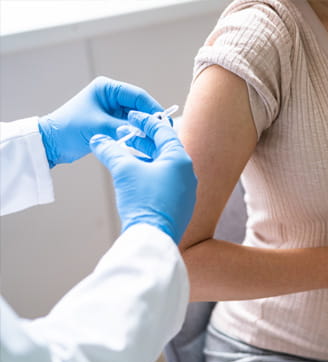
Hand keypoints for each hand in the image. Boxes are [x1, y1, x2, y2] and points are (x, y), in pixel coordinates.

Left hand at [38, 76, 162, 167]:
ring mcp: (110, 110)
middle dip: (149, 120)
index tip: (163, 122)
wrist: (51, 143)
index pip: (138, 96)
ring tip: (152, 139)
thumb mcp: (102, 127)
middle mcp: (110, 96)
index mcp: (107, 88)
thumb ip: (127, 128)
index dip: (152, 108)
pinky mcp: (109, 122)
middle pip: (139, 107)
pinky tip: (142, 142)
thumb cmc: (70, 129)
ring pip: (135, 118)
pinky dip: (134, 134)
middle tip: (162, 133)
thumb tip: (149, 131)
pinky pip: (128, 127)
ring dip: (141, 129)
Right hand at [89, 111, 196, 243]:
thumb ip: (111, 150)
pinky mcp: (179, 206)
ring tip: (126, 155)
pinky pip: (165, 182)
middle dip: (143, 140)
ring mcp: (186, 191)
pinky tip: (134, 177)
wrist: (152, 237)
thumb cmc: (143, 201)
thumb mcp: (124, 170)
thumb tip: (98, 140)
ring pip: (164, 166)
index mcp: (180, 160)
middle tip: (125, 134)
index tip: (131, 116)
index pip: (164, 131)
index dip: (145, 121)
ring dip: (145, 158)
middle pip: (164, 149)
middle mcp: (188, 174)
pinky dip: (150, 174)